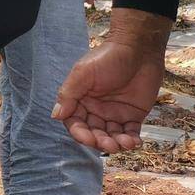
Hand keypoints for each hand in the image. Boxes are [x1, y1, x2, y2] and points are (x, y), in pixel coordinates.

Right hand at [52, 25, 167, 152]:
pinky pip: (130, 132)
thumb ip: (69, 94)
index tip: (89, 139)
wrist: (138, 49)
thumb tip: (55, 115)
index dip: (81, 133)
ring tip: (125, 144)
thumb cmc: (108, 57)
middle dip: (101, 142)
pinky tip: (134, 142)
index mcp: (80, 99)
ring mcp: (115, 113)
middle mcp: (95, 109)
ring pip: (112, 136)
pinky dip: (131, 140)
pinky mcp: (133, 115)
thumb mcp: (83, 73)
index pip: (75, 123)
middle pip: (94, 132)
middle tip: (110, 145)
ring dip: (117, 144)